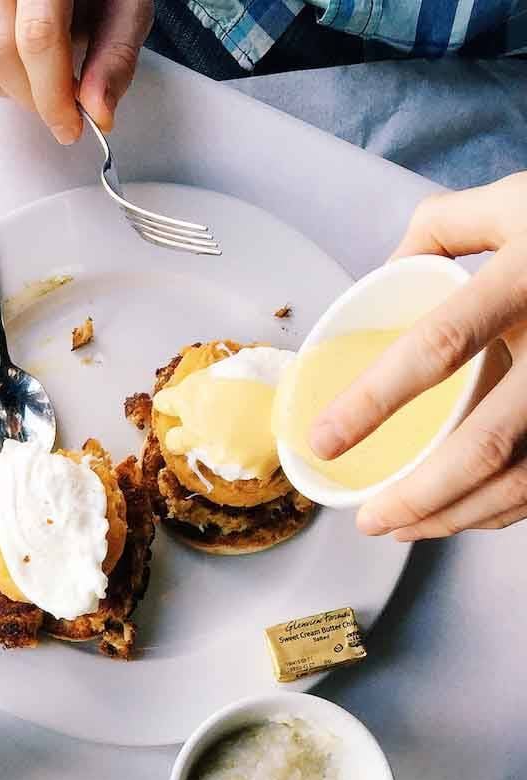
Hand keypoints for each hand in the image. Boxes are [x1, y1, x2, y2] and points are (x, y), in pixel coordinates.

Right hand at [0, 0, 152, 142]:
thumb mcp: (122, 4)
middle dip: (30, 97)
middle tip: (55, 101)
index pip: (36, 37)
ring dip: (5, 90)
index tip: (68, 123)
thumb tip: (98, 110)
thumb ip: (113, 55)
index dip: (52, 94)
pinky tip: (8, 62)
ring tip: (33, 73)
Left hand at [308, 174, 526, 541]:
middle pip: (486, 444)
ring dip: (456, 517)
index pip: (439, 347)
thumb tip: (382, 276)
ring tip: (401, 528)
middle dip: (417, 497)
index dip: (374, 402)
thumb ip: (440, 226)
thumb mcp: (514, 201)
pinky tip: (458, 515)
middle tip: (367, 521)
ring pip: (522, 478)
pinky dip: (500, 510)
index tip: (322, 441)